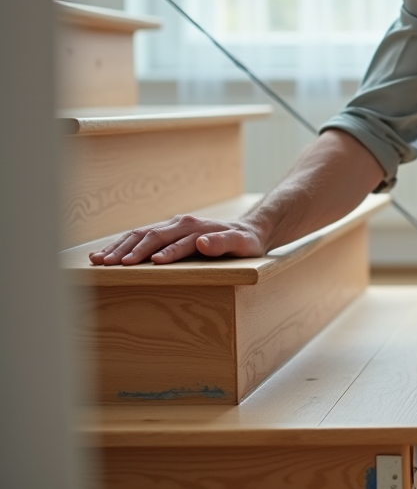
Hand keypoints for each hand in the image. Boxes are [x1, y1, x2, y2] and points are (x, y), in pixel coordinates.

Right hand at [89, 215, 266, 265]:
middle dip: (130, 250)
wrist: (247, 231)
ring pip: (140, 234)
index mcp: (197, 228)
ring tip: (98, 261)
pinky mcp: (166, 232)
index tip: (149, 263)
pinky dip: (120, 245)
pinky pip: (139, 236)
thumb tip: (203, 242)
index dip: (163, 252)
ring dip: (119, 247)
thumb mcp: (242, 244)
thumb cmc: (245, 242)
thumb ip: (223, 242)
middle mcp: (181, 223)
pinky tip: (103, 255)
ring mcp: (172, 226)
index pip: (176, 242)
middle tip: (110, 265)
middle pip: (151, 236)